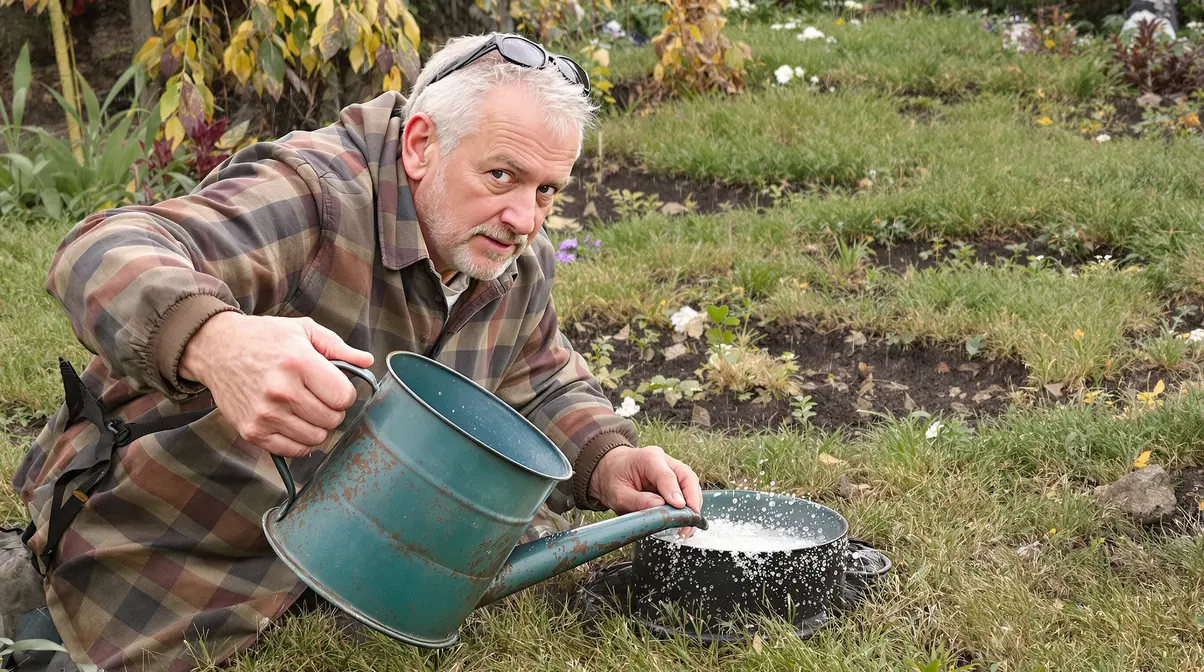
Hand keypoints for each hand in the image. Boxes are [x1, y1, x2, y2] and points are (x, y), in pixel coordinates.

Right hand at [179, 313, 373, 457]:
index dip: (345, 393)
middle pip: (332, 420)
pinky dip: (300, 441)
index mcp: (299, 363)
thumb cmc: (265, 338)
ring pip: (316, 438)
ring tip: (307, 410)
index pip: (343, 397)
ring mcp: (265, 414)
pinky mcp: (252, 431)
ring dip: (318, 427)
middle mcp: (281, 391)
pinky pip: (292, 450)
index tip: (334, 387)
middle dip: (333, 411)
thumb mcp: (303, 330)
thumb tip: (367, 361)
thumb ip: (338, 347)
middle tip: (320, 399)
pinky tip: (294, 423)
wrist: (216, 349)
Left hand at [587, 445, 701, 514]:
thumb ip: (637, 501)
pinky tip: (684, 520)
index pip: (667, 475)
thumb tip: (660, 508)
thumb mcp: (618, 494)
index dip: (675, 492)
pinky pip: (687, 491)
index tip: (680, 507)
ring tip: (687, 526)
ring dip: (693, 505)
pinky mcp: (674, 479)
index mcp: (648, 458)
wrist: (609, 470)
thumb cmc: (613, 479)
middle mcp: (664, 460)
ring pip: (691, 484)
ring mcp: (671, 468)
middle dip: (693, 499)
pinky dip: (688, 506)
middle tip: (690, 520)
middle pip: (687, 477)